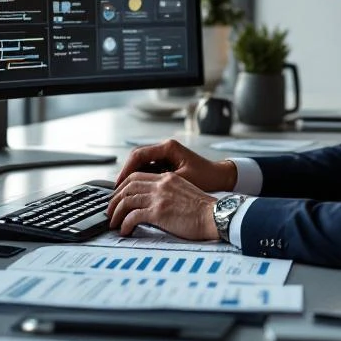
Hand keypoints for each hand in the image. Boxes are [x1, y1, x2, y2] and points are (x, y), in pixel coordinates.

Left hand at [106, 171, 219, 240]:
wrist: (216, 216)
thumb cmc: (204, 210)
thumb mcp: (184, 191)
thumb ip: (168, 192)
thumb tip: (153, 203)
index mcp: (167, 178)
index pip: (137, 177)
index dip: (123, 186)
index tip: (118, 197)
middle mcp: (161, 184)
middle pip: (128, 186)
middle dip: (115, 200)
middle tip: (110, 211)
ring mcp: (159, 197)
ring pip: (127, 201)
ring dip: (117, 213)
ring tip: (114, 224)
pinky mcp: (159, 212)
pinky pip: (133, 216)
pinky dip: (125, 224)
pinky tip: (125, 231)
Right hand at [116, 139, 236, 192]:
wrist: (222, 178)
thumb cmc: (207, 178)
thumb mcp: (183, 180)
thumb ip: (162, 182)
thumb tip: (141, 190)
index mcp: (168, 147)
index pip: (139, 155)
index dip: (126, 170)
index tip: (119, 184)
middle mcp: (165, 148)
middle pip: (137, 159)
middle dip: (126, 174)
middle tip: (117, 190)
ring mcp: (165, 155)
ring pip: (141, 165)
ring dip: (132, 178)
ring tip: (124, 193)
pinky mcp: (167, 164)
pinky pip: (149, 170)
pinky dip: (142, 180)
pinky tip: (137, 192)